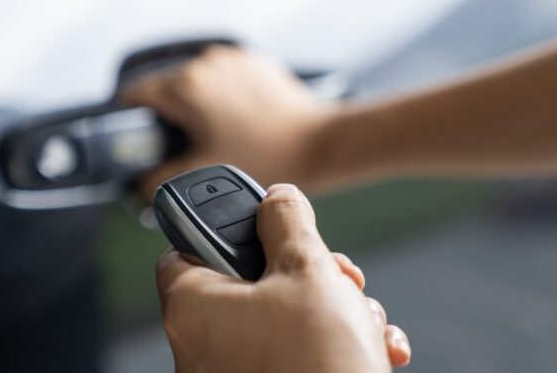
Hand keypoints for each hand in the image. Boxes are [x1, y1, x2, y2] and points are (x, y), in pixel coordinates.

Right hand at [120, 46, 332, 198]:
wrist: (318, 142)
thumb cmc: (269, 156)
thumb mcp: (203, 173)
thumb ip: (158, 181)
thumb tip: (137, 185)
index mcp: (186, 85)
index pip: (135, 95)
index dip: (129, 120)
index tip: (132, 138)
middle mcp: (207, 63)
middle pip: (165, 86)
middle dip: (166, 115)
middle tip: (178, 145)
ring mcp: (232, 59)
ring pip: (195, 80)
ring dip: (195, 102)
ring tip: (212, 133)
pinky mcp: (254, 62)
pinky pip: (223, 76)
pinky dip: (221, 94)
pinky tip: (235, 120)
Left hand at [156, 184, 410, 372]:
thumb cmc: (317, 363)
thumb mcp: (308, 269)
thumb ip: (287, 221)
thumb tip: (277, 200)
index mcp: (194, 307)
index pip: (182, 249)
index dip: (223, 228)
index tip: (261, 223)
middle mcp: (202, 348)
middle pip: (249, 283)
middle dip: (307, 273)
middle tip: (335, 275)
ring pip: (282, 319)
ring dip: (331, 308)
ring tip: (361, 318)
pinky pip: (294, 354)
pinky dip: (331, 344)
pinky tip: (373, 346)